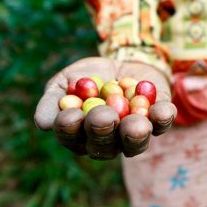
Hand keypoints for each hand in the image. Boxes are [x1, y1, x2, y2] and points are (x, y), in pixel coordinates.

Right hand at [33, 56, 176, 159]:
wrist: (121, 61)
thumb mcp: (65, 82)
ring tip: (135, 124)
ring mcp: (133, 135)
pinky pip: (161, 125)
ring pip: (134, 142)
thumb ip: (52, 100)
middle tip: (102, 115)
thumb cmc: (86, 77)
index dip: (70, 129)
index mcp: (79, 135)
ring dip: (135, 134)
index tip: (70, 115)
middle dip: (103, 130)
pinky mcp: (157, 122)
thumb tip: (42, 123)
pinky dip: (162, 118)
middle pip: (104, 145)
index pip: (71, 137)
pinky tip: (163, 110)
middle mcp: (107, 142)